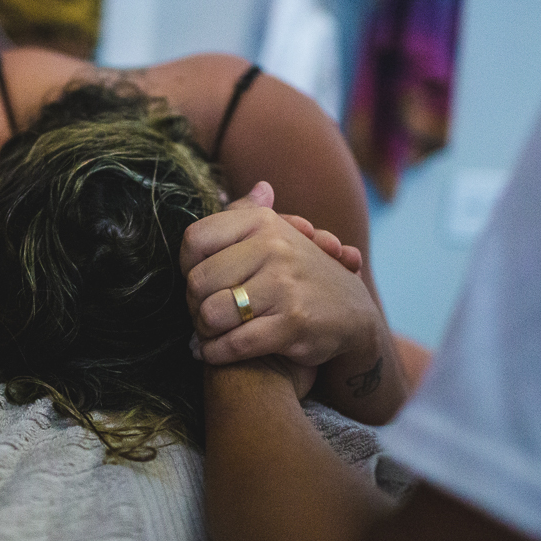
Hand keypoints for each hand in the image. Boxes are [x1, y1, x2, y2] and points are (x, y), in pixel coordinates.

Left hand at [182, 182, 380, 370]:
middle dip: (192, 305)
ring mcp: (284, 286)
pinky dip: (215, 353)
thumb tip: (260, 187)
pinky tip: (211, 353)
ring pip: (211, 314)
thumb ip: (255, 214)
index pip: (195, 239)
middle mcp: (274, 249)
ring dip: (203, 331)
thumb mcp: (282, 237)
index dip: (186, 265)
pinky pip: (234, 343)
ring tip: (206, 334)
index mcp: (264, 223)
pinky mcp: (292, 324)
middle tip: (199, 315)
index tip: (195, 278)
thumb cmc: (303, 275)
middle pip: (198, 281)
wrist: (353, 315)